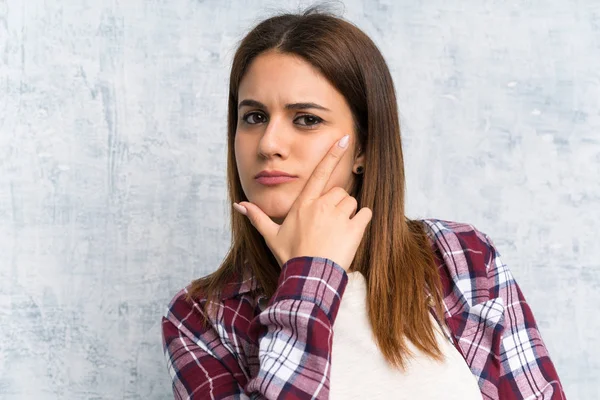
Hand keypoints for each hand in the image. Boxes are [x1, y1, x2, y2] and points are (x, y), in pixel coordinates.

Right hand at [233, 134, 371, 271]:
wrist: (308, 277)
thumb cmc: (290, 256)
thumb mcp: (271, 236)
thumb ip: (257, 217)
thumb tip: (238, 205)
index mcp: (303, 204)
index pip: (319, 173)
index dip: (332, 154)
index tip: (344, 139)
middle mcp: (322, 205)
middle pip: (338, 192)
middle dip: (336, 204)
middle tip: (328, 225)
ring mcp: (338, 216)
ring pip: (351, 202)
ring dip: (348, 213)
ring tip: (337, 232)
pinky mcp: (354, 228)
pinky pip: (365, 214)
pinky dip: (362, 221)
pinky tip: (351, 234)